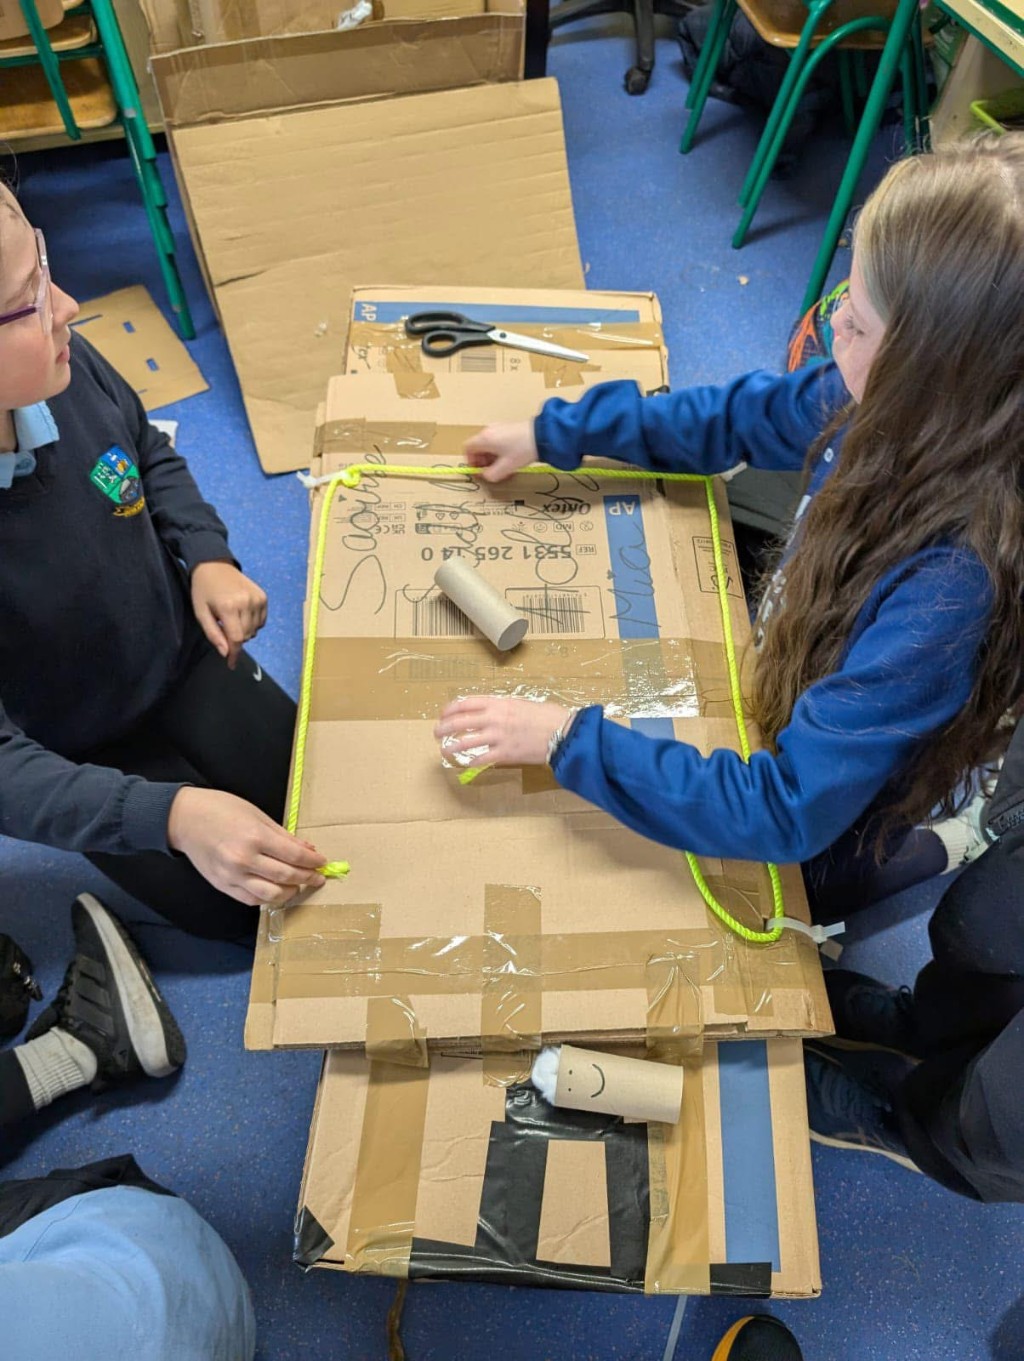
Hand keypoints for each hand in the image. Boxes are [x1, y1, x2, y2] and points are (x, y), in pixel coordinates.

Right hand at [167, 787, 326, 906]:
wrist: (185, 819)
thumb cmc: (221, 809)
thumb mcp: (257, 815)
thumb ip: (283, 835)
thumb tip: (308, 849)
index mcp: (255, 837)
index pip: (294, 856)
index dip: (313, 862)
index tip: (322, 862)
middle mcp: (243, 860)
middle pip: (286, 877)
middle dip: (307, 878)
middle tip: (318, 877)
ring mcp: (232, 876)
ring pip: (271, 895)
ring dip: (290, 892)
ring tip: (298, 885)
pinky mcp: (222, 886)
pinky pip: (251, 899)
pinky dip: (268, 898)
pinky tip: (277, 891)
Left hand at [191, 561, 267, 668]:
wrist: (215, 564)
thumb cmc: (203, 590)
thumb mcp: (201, 613)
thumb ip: (213, 634)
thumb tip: (226, 653)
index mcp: (228, 607)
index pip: (237, 639)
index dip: (234, 654)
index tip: (231, 664)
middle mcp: (246, 603)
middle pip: (246, 636)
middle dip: (236, 639)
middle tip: (224, 628)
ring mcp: (257, 599)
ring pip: (255, 630)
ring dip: (244, 632)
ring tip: (232, 619)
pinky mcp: (263, 597)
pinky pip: (262, 621)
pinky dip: (253, 624)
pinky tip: (243, 615)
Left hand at [434, 696, 568, 766]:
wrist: (562, 731)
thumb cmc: (546, 715)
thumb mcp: (520, 703)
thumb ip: (502, 707)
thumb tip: (488, 712)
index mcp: (498, 703)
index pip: (465, 703)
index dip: (450, 709)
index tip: (443, 714)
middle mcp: (494, 718)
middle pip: (460, 722)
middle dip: (444, 728)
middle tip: (437, 733)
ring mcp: (498, 737)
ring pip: (466, 742)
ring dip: (452, 746)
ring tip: (445, 750)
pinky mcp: (505, 754)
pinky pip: (482, 759)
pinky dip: (472, 762)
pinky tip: (466, 763)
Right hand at [464, 421, 538, 482]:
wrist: (543, 435)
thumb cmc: (522, 450)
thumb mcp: (505, 467)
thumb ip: (491, 475)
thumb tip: (484, 476)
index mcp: (484, 438)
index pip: (467, 448)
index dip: (470, 461)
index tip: (479, 470)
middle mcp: (489, 430)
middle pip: (478, 446)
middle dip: (482, 461)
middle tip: (493, 471)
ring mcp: (499, 427)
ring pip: (488, 445)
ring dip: (492, 457)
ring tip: (503, 467)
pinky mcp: (508, 428)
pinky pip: (497, 440)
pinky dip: (499, 451)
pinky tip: (510, 458)